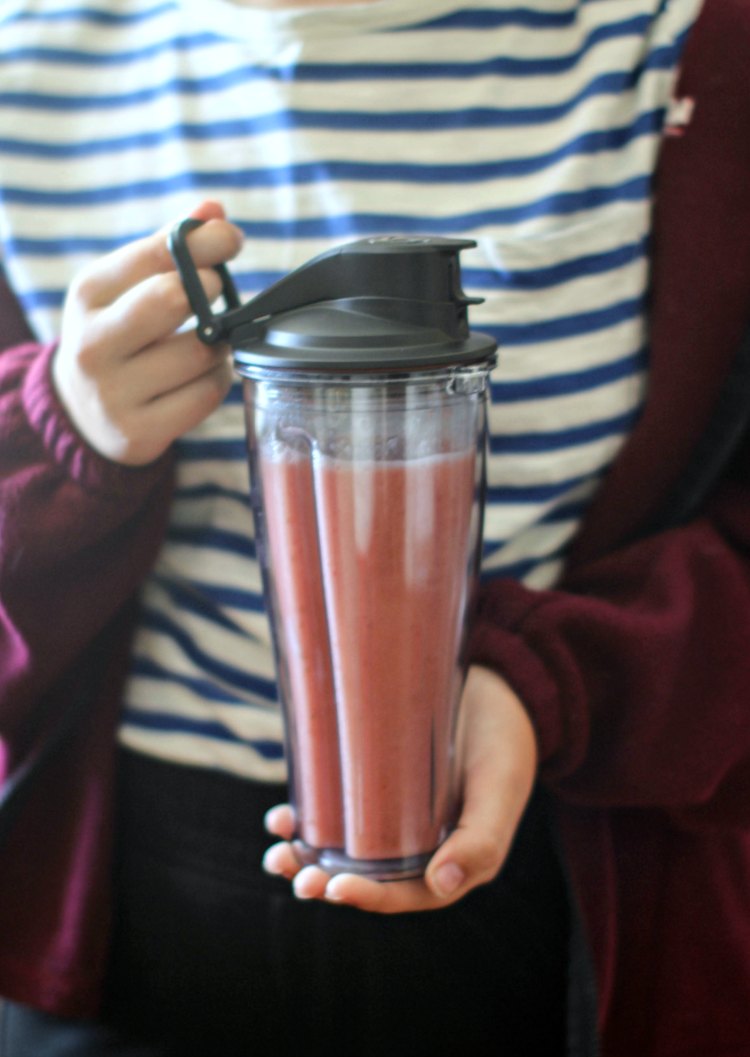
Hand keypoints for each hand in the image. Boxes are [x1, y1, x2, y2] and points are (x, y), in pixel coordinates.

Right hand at [52, 200, 242, 465]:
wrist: (81, 411)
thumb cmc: (117, 334)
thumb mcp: (125, 286)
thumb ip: (168, 248)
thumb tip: (214, 211)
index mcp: (88, 294)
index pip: (154, 255)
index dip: (203, 242)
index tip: (229, 238)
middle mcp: (92, 344)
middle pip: (172, 300)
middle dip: (209, 291)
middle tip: (217, 294)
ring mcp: (113, 393)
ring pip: (200, 353)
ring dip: (219, 344)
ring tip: (209, 341)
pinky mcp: (139, 432)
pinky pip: (206, 396)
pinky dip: (217, 380)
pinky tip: (203, 375)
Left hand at [263, 665, 537, 912]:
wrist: (497, 688)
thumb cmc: (504, 741)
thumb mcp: (499, 788)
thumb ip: (480, 839)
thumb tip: (441, 883)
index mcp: (449, 860)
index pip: (404, 893)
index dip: (367, 897)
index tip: (334, 888)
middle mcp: (415, 845)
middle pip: (364, 877)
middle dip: (323, 880)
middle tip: (292, 872)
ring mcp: (390, 815)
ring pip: (342, 850)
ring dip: (305, 858)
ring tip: (276, 852)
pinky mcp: (371, 783)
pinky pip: (335, 810)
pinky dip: (307, 818)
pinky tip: (284, 816)